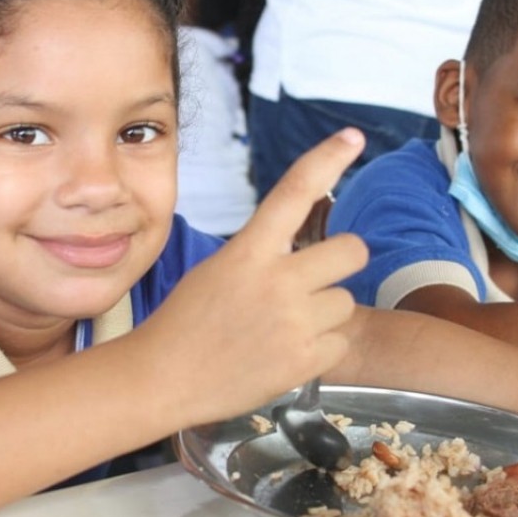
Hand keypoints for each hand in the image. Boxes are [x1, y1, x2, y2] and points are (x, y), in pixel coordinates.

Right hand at [135, 128, 368, 424]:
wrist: (165, 379)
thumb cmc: (187, 323)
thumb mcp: (218, 269)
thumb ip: (263, 254)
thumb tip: (307, 251)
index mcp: (249, 251)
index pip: (295, 192)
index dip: (328, 159)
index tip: (353, 137)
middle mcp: (277, 280)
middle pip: (352, 250)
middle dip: (340, 264)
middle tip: (313, 280)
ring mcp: (293, 321)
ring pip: (345, 302)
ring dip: (323, 314)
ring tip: (282, 329)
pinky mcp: (304, 360)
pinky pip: (340, 342)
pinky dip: (319, 350)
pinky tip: (283, 354)